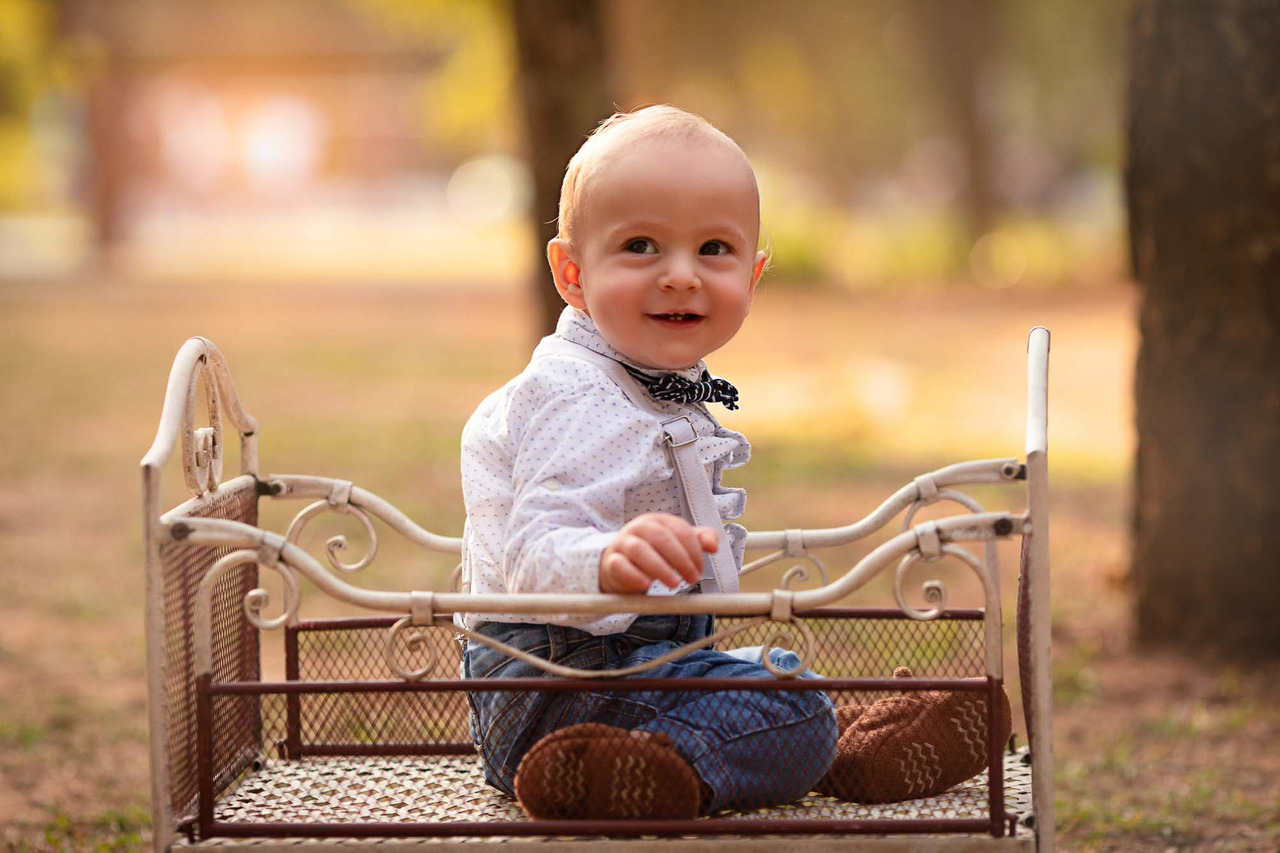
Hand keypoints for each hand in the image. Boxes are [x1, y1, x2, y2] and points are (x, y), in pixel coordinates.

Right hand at [599, 513, 718, 593]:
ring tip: (674, 584)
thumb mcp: (677, 544)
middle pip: (661, 537)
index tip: (699, 569)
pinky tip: (646, 585)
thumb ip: (698, 541)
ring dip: (660, 567)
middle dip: (680, 559)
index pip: (679, 529)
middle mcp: (639, 528)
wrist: (620, 566)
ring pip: (640, 549)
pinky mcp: (611, 561)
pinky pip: (620, 565)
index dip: (693, 550)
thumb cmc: (653, 554)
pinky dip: (633, 575)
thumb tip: (713, 545)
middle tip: (692, 578)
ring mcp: (623, 543)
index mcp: (658, 521)